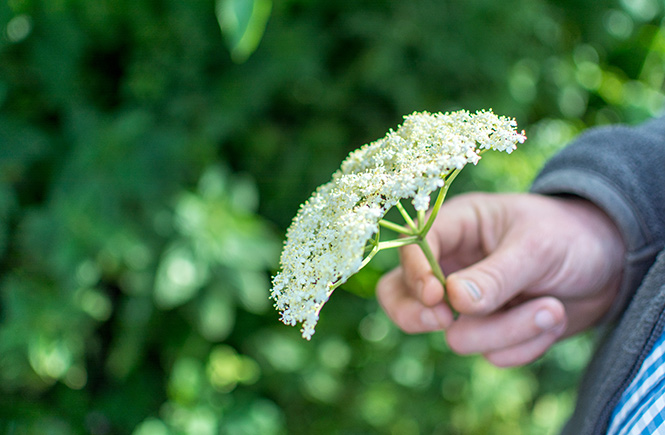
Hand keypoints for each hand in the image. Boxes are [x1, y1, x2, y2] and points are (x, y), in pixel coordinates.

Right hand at [376, 192, 624, 366]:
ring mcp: (468, 304)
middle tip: (444, 321)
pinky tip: (551, 318)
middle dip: (417, 315)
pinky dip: (527, 344)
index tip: (437, 298)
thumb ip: (496, 275)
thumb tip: (454, 300)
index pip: (411, 249)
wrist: (610, 265)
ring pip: (458, 336)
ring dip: (509, 330)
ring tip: (551, 309)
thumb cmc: (569, 236)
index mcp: (456, 228)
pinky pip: (494, 354)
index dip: (415, 274)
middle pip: (400, 297)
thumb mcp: (536, 247)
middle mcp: (451, 266)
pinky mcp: (491, 332)